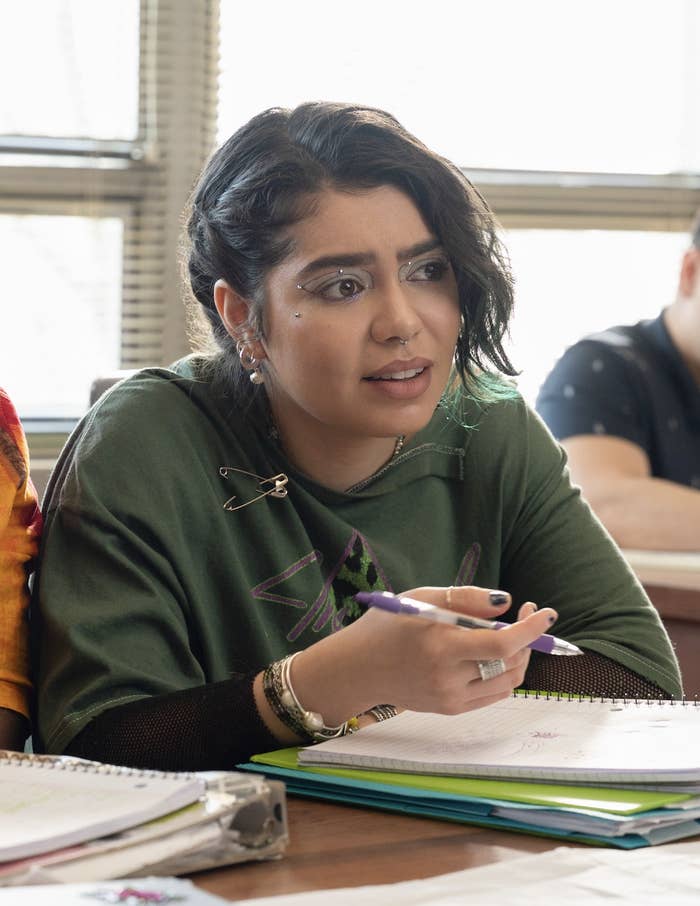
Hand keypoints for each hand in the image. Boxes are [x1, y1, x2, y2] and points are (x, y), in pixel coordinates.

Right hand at [289, 585, 556, 726]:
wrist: (357, 668)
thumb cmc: (387, 625)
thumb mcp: (422, 597)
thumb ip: (466, 599)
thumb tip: (507, 603)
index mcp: (441, 644)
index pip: (502, 643)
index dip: (531, 629)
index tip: (546, 613)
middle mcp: (448, 676)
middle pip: (511, 663)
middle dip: (528, 638)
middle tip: (526, 614)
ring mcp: (450, 697)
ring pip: (507, 681)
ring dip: (519, 657)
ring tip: (510, 634)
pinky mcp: (450, 709)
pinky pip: (493, 694)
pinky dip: (503, 674)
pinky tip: (494, 655)